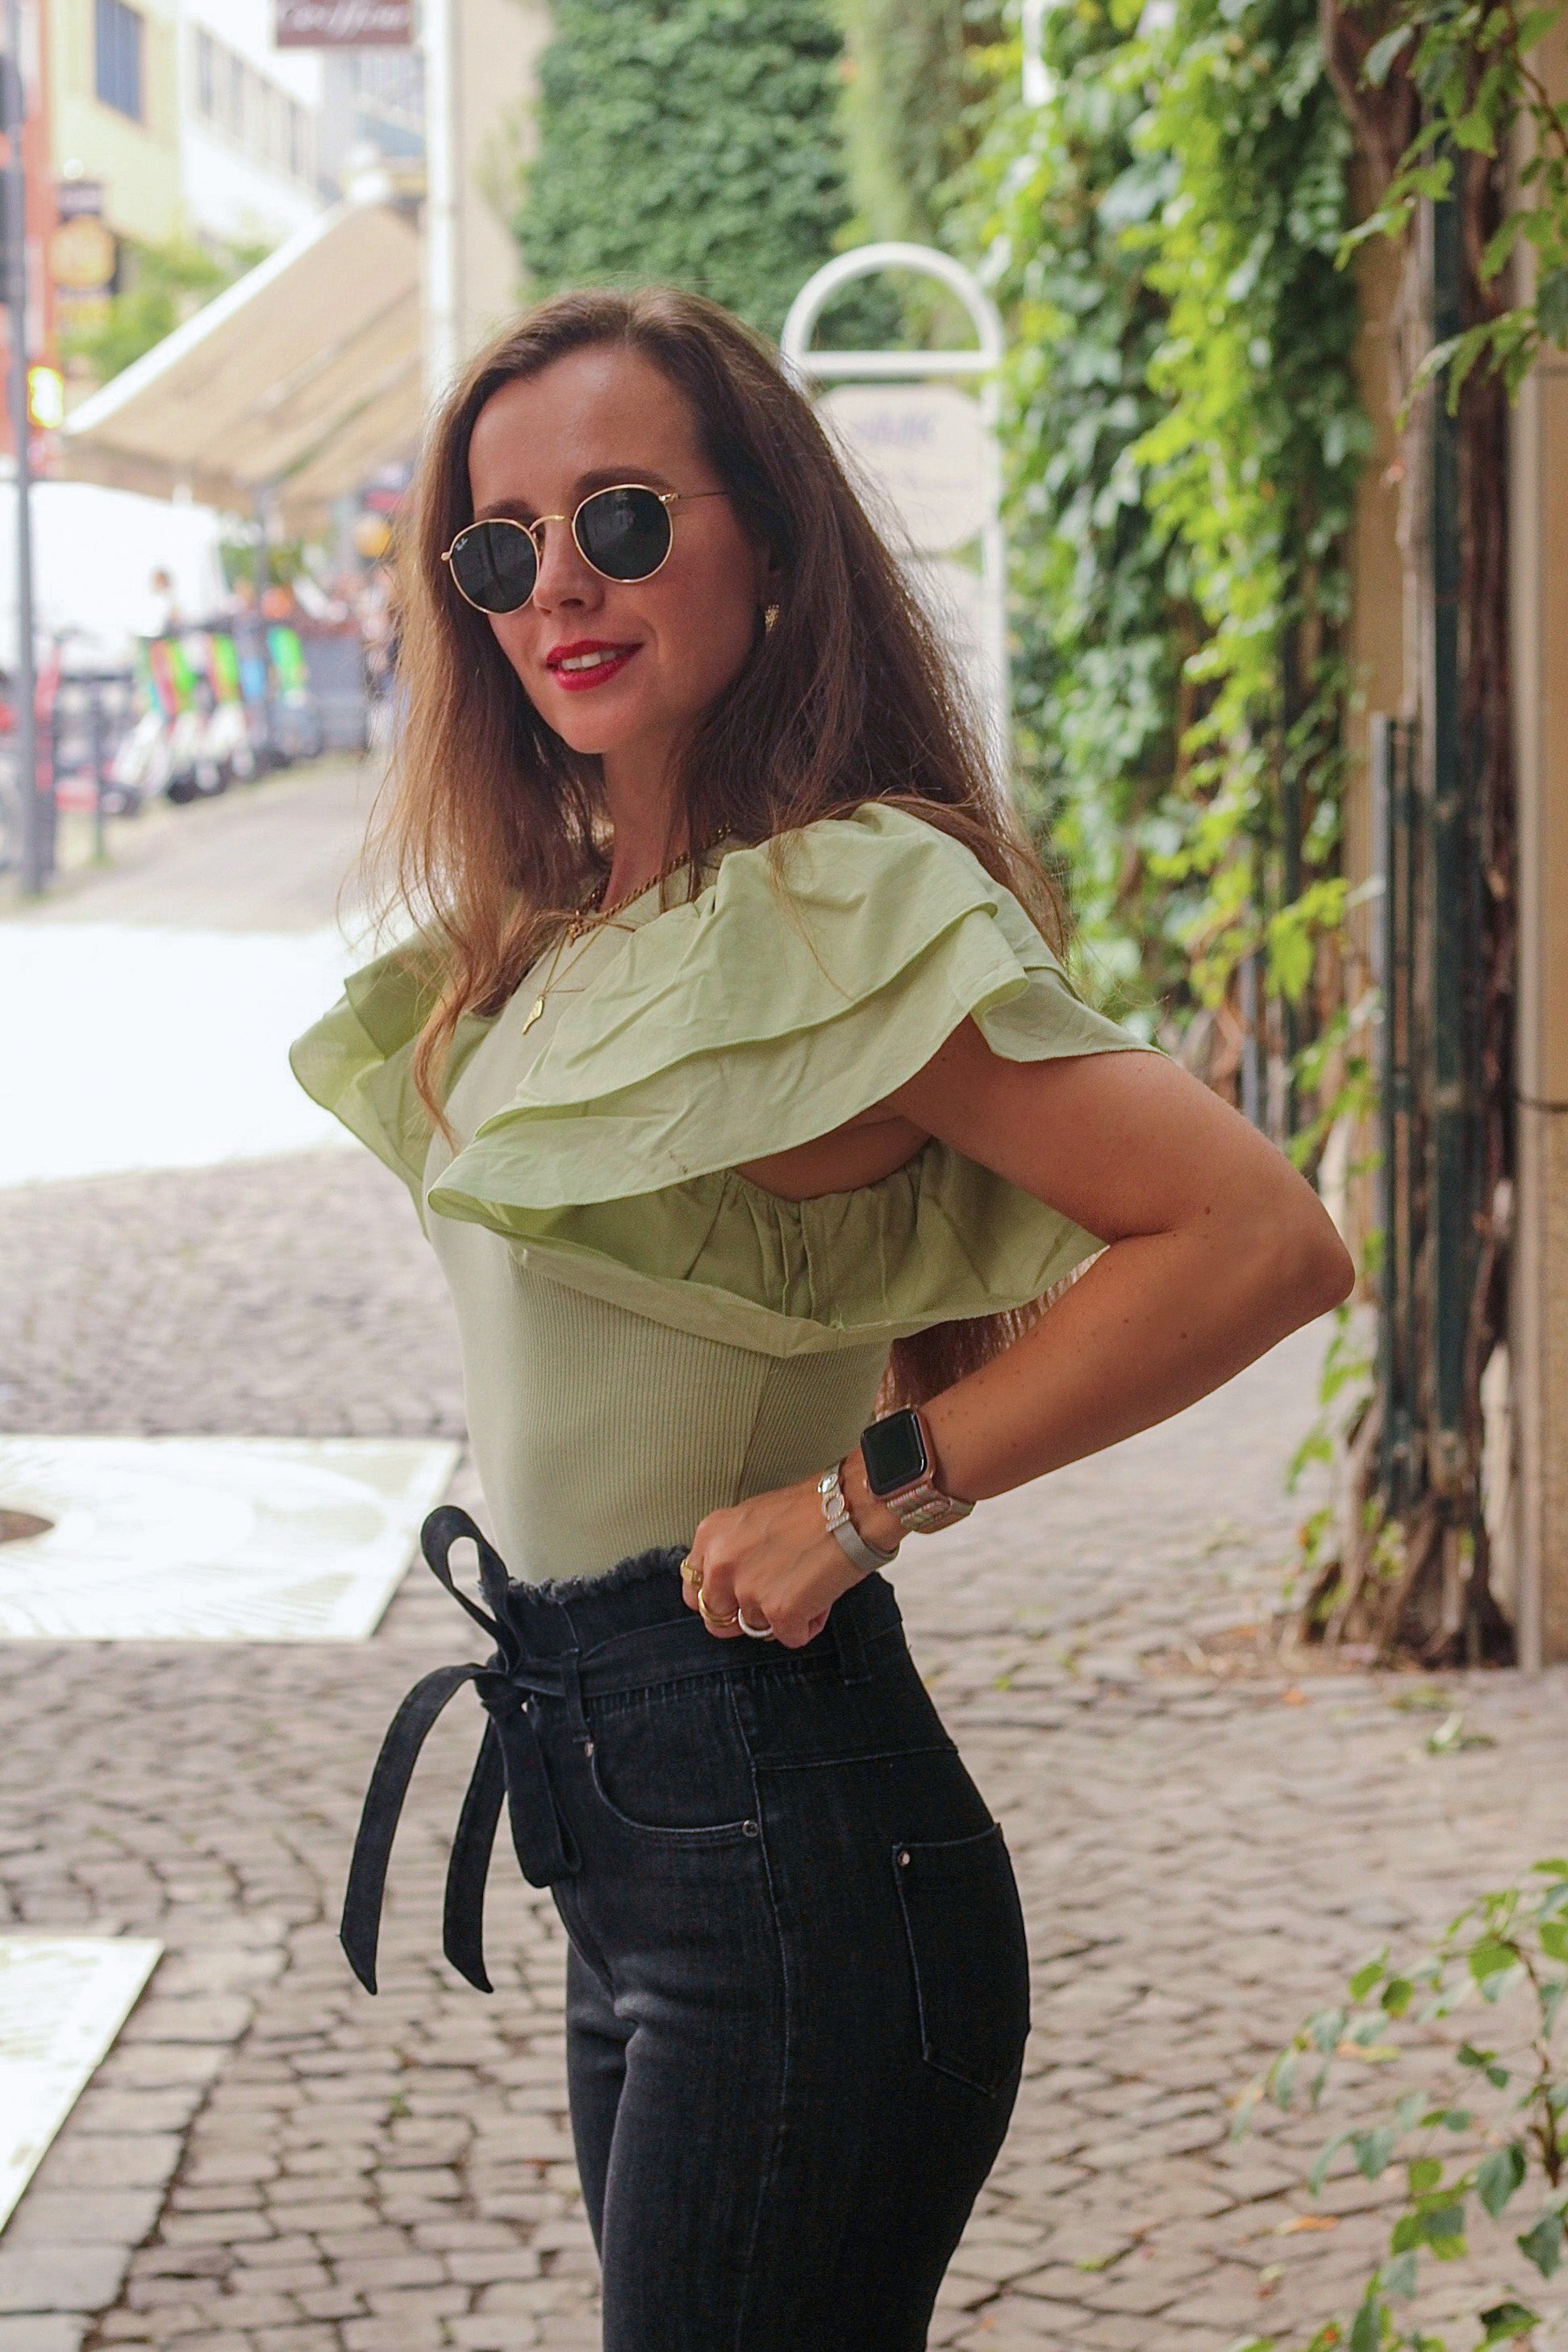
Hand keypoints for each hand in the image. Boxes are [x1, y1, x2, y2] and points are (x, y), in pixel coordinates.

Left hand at [681, 1476, 867, 1647]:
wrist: (851, 1508)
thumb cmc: (812, 1508)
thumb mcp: (753, 1520)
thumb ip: (734, 1552)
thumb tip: (735, 1584)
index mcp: (711, 1537)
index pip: (693, 1588)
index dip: (718, 1597)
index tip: (734, 1598)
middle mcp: (721, 1565)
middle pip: (716, 1617)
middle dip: (744, 1615)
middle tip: (773, 1599)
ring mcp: (748, 1590)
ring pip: (756, 1629)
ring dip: (782, 1617)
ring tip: (807, 1588)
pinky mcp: (779, 1612)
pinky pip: (790, 1638)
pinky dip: (808, 1625)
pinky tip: (821, 1598)